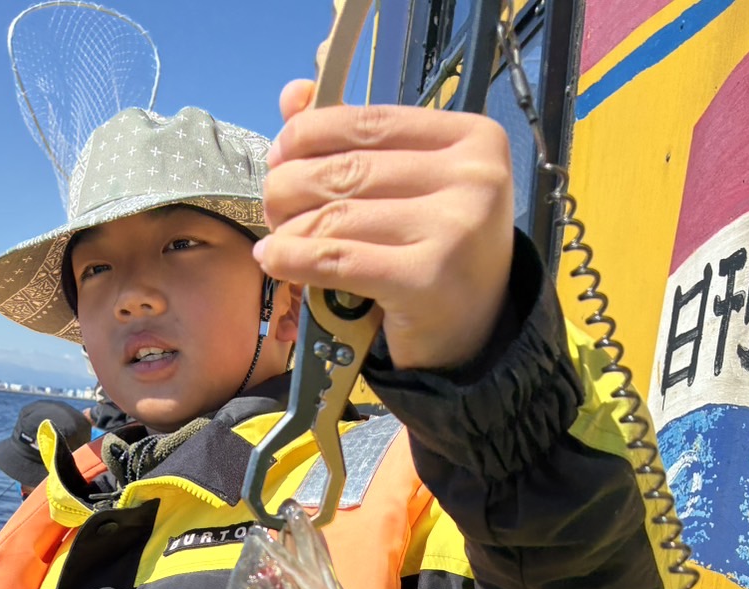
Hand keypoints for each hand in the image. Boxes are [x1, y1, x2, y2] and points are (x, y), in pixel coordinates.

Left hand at [258, 80, 514, 373]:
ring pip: (338, 216)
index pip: (371, 121)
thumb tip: (291, 96)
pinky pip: (339, 260)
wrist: (475, 332)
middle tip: (273, 204)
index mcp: (473, 139)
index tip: (281, 152)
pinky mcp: (426, 280)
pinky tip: (275, 260)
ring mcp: (453, 230)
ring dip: (290, 228)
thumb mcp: (415, 185)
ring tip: (276, 237)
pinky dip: (296, 259)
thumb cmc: (439, 251)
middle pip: (350, 170)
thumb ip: (359, 138)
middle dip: (293, 185)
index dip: (311, 132)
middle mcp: (472, 178)